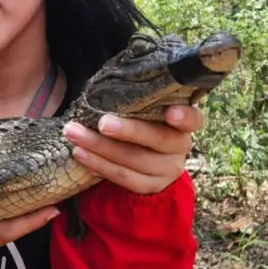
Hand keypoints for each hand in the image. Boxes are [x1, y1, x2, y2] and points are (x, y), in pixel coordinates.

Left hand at [63, 104, 202, 194]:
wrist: (141, 159)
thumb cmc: (139, 121)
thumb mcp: (142, 108)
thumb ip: (136, 99)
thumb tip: (107, 83)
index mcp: (183, 122)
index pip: (193, 118)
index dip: (184, 116)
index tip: (171, 113)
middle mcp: (180, 145)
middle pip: (158, 139)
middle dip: (127, 131)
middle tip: (102, 123)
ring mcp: (168, 169)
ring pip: (134, 159)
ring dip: (100, 147)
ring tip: (74, 134)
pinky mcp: (151, 185)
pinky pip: (123, 177)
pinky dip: (99, 165)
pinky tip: (80, 153)